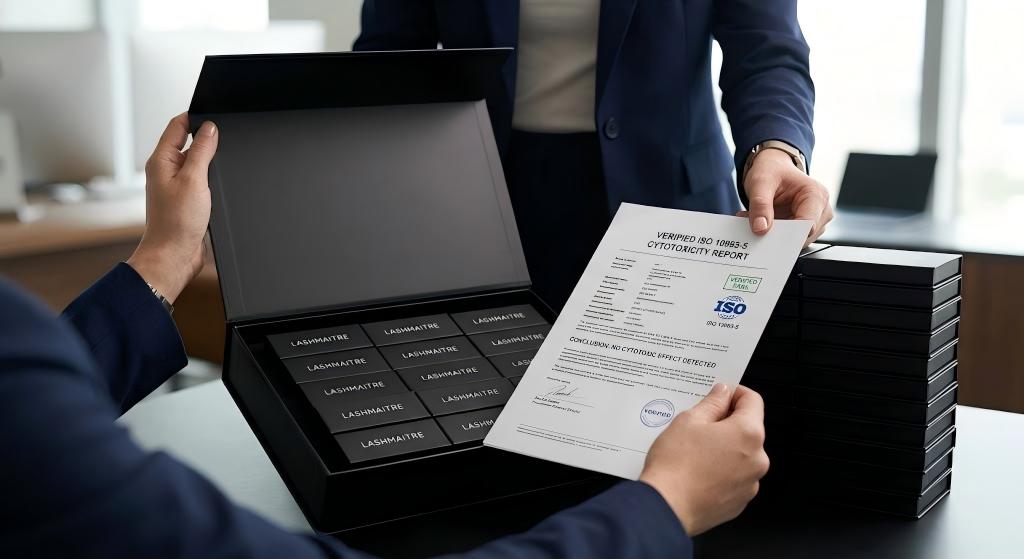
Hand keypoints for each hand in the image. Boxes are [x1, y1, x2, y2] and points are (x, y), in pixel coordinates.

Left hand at [126, 113, 217, 302]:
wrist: (174, 255)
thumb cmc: (176, 223)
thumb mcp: (194, 180)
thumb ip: (202, 151)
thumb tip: (209, 128)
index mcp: (161, 161)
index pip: (177, 126)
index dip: (195, 117)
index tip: (213, 114)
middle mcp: (166, 171)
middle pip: (187, 142)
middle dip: (206, 138)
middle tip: (224, 139)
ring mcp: (175, 185)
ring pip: (196, 162)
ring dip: (210, 161)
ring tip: (220, 166)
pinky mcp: (186, 199)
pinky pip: (200, 180)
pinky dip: (211, 178)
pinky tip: (218, 185)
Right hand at [639, 384, 768, 535]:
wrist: (666, 507)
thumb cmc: (675, 465)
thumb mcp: (689, 420)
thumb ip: (712, 403)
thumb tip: (723, 394)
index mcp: (748, 433)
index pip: (752, 401)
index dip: (735, 393)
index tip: (721, 395)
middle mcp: (757, 459)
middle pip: (748, 429)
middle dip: (727, 423)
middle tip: (699, 424)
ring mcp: (750, 483)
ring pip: (741, 455)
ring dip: (724, 448)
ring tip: (695, 451)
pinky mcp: (740, 502)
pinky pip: (735, 477)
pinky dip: (721, 470)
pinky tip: (698, 470)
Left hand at [740, 149, 832, 245]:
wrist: (773, 168)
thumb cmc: (772, 170)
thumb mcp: (760, 182)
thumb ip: (760, 204)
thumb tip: (760, 228)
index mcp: (816, 194)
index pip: (808, 224)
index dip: (788, 234)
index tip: (767, 235)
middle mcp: (821, 209)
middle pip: (802, 235)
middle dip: (777, 235)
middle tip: (755, 227)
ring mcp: (815, 221)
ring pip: (795, 240)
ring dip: (773, 235)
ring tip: (756, 221)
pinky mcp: (804, 228)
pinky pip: (789, 239)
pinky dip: (773, 234)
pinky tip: (762, 224)